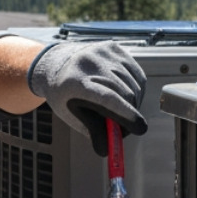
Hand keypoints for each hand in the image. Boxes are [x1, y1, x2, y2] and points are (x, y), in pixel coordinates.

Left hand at [27, 41, 146, 155]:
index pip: (107, 98)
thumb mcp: (71, 115)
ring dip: (134, 103)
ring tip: (120, 109)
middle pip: (125, 94)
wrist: (56, 62)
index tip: (140, 128)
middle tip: (125, 127)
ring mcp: (103, 53)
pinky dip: (136, 89)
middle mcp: (90, 63)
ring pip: (134, 86)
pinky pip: (137, 75)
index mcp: (75, 82)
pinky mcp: (114, 48)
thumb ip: (93, 131)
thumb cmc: (64, 94)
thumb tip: (110, 149)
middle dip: (130, 115)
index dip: (126, 114)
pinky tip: (124, 94)